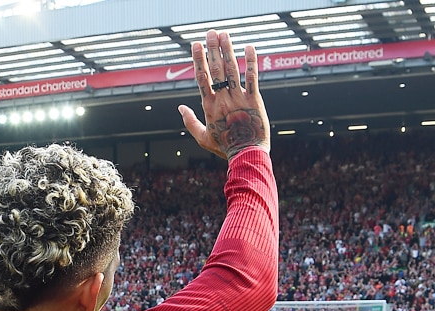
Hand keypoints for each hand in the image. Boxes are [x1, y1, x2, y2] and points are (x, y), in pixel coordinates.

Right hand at [178, 30, 269, 159]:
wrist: (247, 154)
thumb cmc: (224, 147)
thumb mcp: (202, 138)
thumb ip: (190, 122)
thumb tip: (179, 108)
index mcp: (209, 106)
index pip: (202, 78)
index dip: (198, 59)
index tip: (196, 44)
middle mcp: (223, 99)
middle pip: (216, 69)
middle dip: (212, 49)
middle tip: (211, 33)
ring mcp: (239, 98)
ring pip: (232, 70)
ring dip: (227, 50)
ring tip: (224, 34)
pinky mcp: (255, 100)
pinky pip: (252, 78)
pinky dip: (251, 62)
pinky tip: (249, 47)